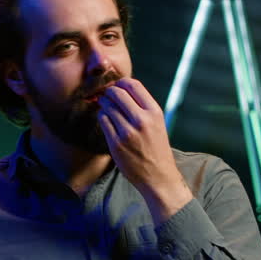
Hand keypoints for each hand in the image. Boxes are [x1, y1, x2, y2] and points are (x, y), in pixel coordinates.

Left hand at [97, 78, 193, 223]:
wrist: (158, 176)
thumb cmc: (156, 147)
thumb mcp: (156, 122)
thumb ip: (142, 106)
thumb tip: (120, 88)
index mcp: (154, 112)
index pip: (132, 84)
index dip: (121, 83)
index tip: (117, 88)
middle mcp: (142, 120)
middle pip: (117, 93)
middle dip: (109, 93)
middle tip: (107, 97)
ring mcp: (128, 132)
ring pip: (107, 106)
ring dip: (104, 105)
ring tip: (107, 110)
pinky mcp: (116, 143)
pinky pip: (103, 120)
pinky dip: (102, 118)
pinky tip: (107, 122)